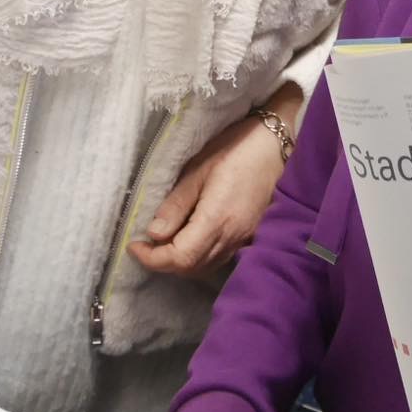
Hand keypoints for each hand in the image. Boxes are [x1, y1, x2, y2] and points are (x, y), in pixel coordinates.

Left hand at [126, 98, 296, 278]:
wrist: (277, 143)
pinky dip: (199, 256)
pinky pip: (220, 257)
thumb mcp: (199, 168)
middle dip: (163, 262)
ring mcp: (244, 238)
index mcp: (217, 220)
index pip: (180, 258)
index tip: (134, 245)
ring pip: (205, 266)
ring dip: (180, 261)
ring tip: (164, 241)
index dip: (152, 258)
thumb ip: (177, 204)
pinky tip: (190, 238)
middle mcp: (232, 237)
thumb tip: (153, 233)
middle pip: (191, 268)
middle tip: (145, 243)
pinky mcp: (250, 235)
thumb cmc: (237, 148)